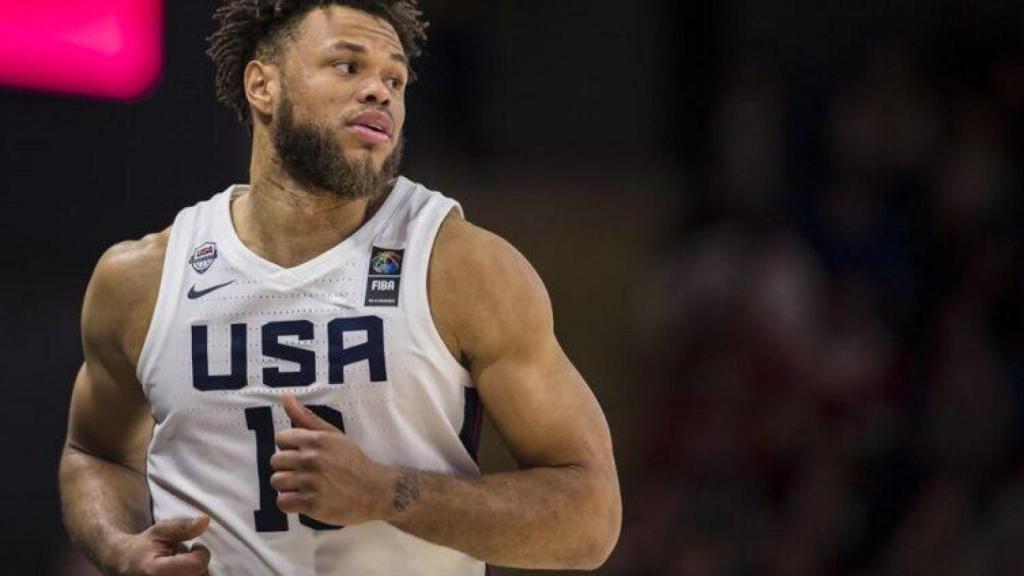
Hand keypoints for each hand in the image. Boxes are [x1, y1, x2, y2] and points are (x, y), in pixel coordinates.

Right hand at [109, 515, 210, 575]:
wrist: (123, 565)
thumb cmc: (144, 547)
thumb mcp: (160, 531)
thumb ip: (182, 527)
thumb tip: (205, 520)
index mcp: (154, 570)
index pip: (196, 565)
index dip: (201, 553)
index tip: (195, 546)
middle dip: (199, 565)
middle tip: (185, 558)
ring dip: (196, 573)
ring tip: (180, 567)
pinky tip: (182, 574)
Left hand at [270, 394, 396, 525]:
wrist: (374, 490)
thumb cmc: (352, 461)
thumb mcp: (333, 435)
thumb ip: (306, 417)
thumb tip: (284, 396)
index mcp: (316, 440)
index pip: (281, 439)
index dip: (290, 447)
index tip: (302, 453)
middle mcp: (311, 459)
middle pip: (275, 461)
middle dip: (287, 466)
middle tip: (304, 471)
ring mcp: (311, 482)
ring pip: (277, 481)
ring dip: (287, 485)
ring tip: (303, 485)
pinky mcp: (311, 504)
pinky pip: (282, 502)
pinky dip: (290, 502)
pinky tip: (303, 499)